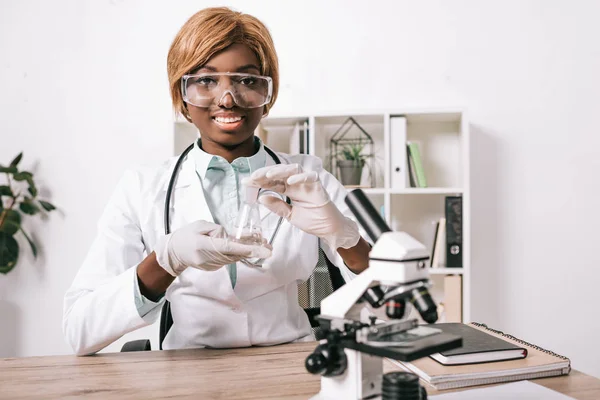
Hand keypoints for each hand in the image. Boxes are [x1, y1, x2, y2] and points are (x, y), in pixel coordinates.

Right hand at [154, 220, 271, 275]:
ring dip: (248, 252)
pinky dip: (238, 253)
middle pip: (236, 254)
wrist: (173, 252)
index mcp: (205, 245)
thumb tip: (231, 236)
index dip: (248, 249)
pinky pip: (229, 260)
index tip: (264, 251)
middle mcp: (210, 258)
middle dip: (253, 250)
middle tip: (269, 246)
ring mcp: (212, 265)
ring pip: (234, 258)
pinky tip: (246, 247)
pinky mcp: (214, 267)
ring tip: (263, 245)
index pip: (230, 248)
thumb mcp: (200, 226)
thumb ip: (217, 230)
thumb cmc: (186, 235)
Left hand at [242, 164, 359, 249]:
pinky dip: (301, 177)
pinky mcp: (319, 186)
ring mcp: (308, 183)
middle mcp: (297, 184)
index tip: (246, 183)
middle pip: (280, 173)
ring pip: (293, 169)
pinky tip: (291, 181)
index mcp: (290, 190)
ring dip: (280, 171)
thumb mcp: (289, 215)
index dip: (259, 181)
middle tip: (253, 178)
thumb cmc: (314, 220)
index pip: (272, 181)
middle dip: (265, 174)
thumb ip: (277, 206)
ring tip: (268, 176)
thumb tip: (261, 198)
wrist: (329, 229)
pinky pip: (311, 177)